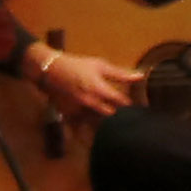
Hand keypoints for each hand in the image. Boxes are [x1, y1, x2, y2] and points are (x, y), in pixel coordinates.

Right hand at [24, 42, 144, 116]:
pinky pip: (84, 126)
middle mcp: (91, 103)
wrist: (50, 70)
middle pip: (112, 115)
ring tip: (110, 118)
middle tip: (123, 111)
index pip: (122, 102)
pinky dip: (89, 125)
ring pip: (98, 122)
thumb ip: (120, 73)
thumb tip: (140, 76)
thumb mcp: (99, 65)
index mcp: (100, 89)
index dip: (130, 104)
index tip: (135, 104)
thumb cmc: (77, 65)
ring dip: (104, 120)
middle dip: (118, 114)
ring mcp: (80, 111)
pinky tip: (93, 125)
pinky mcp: (70, 115)